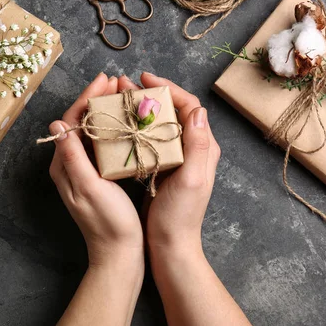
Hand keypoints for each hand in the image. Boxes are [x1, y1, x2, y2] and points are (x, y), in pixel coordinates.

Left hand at [49, 73, 143, 268]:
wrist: (118, 252)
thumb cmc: (108, 223)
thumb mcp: (89, 187)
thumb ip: (73, 157)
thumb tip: (57, 125)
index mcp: (63, 165)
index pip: (70, 121)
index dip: (86, 98)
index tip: (105, 80)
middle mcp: (69, 164)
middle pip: (79, 123)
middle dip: (96, 99)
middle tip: (116, 81)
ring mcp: (82, 170)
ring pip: (90, 131)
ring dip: (104, 111)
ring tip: (121, 95)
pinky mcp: (96, 176)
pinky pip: (100, 143)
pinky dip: (111, 127)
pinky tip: (124, 122)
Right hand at [118, 72, 220, 254]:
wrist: (170, 245)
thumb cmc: (180, 216)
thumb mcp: (192, 180)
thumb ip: (198, 146)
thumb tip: (197, 111)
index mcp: (204, 147)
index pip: (190, 106)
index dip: (168, 88)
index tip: (145, 80)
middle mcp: (193, 148)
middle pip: (174, 110)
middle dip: (152, 94)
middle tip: (127, 86)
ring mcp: (177, 157)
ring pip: (161, 122)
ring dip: (142, 108)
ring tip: (121, 99)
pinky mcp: (162, 166)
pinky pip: (151, 138)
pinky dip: (137, 127)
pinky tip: (121, 125)